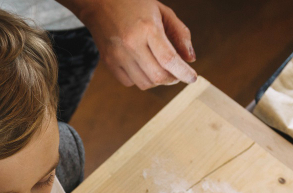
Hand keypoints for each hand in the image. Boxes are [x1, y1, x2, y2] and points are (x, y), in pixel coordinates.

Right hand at [76, 0, 195, 88]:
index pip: (169, 59)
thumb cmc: (134, 4)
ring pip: (145, 83)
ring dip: (157, 81)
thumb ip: (180, 33)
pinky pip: (130, 82)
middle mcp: (132, 43)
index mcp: (148, 28)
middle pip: (158, 76)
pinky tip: (143, 67)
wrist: (100, 2)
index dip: (183, 72)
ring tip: (161, 69)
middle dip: (173, 79)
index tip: (192, 78)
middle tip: (177, 74)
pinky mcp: (109, 62)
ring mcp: (118, 55)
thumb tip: (190, 59)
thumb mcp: (162, 11)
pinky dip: (141, 79)